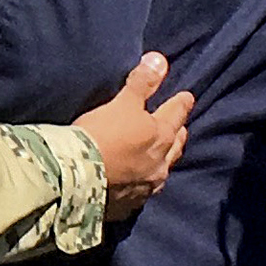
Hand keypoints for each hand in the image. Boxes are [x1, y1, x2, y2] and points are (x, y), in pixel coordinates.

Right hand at [73, 52, 193, 221]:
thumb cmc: (101, 134)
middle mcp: (160, 164)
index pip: (176, 114)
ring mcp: (145, 187)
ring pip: (162, 171)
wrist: (77, 177)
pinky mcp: (128, 205)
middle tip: (180, 127)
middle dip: (178, 134)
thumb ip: (142, 83)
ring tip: (162, 157)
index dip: (181, 103)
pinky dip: (141, 182)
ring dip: (163, 161)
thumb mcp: (122, 103)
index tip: (188, 96)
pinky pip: (141, 191)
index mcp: (161, 136)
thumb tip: (160, 60)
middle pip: (175, 145)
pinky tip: (136, 182)